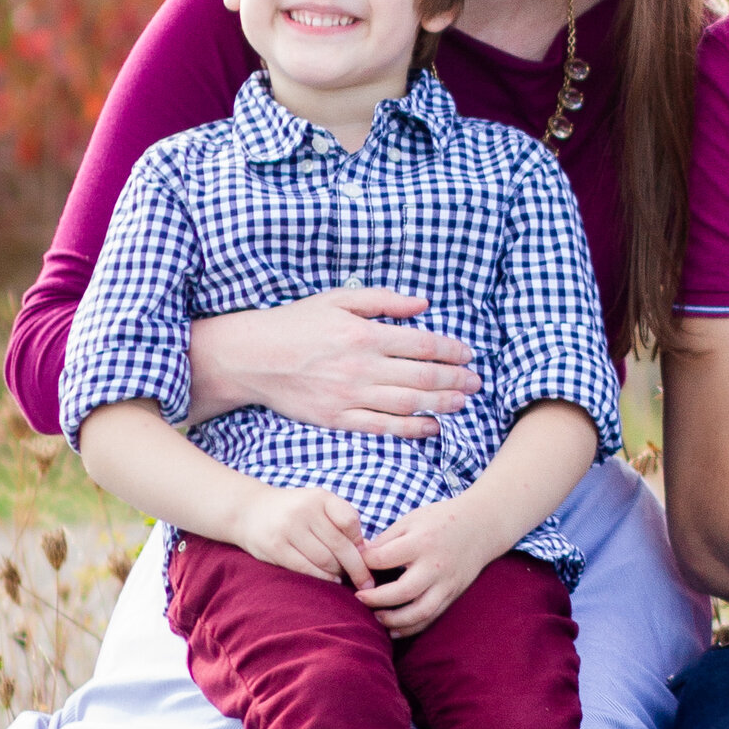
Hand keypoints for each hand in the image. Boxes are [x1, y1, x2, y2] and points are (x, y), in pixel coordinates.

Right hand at [187, 288, 474, 437]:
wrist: (252, 358)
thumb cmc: (296, 324)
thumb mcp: (338, 299)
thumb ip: (383, 300)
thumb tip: (423, 304)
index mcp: (363, 334)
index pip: (420, 343)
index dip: (450, 349)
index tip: (468, 353)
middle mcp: (360, 367)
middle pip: (421, 376)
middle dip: (454, 379)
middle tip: (476, 382)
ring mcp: (349, 396)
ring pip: (407, 404)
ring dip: (440, 404)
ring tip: (462, 403)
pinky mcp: (337, 419)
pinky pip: (382, 427)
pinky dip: (410, 429)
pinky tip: (431, 427)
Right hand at [228, 481, 372, 588]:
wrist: (249, 510)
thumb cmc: (293, 511)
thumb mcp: (318, 504)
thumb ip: (341, 521)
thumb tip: (366, 551)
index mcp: (320, 497)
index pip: (350, 521)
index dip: (360, 542)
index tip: (366, 556)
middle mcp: (304, 510)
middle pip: (340, 545)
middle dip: (357, 568)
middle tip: (367, 582)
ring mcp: (288, 528)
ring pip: (325, 560)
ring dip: (339, 574)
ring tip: (345, 579)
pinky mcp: (275, 547)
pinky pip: (306, 568)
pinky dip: (322, 578)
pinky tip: (331, 581)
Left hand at [357, 492, 500, 640]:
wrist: (481, 526)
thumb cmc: (441, 520)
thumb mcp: (411, 520)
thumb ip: (386, 539)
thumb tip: (358, 557)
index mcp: (421, 541)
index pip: (383, 558)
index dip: (363, 563)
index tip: (354, 564)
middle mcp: (435, 565)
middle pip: (401, 591)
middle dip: (375, 599)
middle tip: (358, 598)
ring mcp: (446, 583)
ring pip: (419, 612)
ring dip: (393, 620)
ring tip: (375, 617)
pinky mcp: (452, 595)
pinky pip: (431, 618)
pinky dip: (411, 628)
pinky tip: (394, 629)